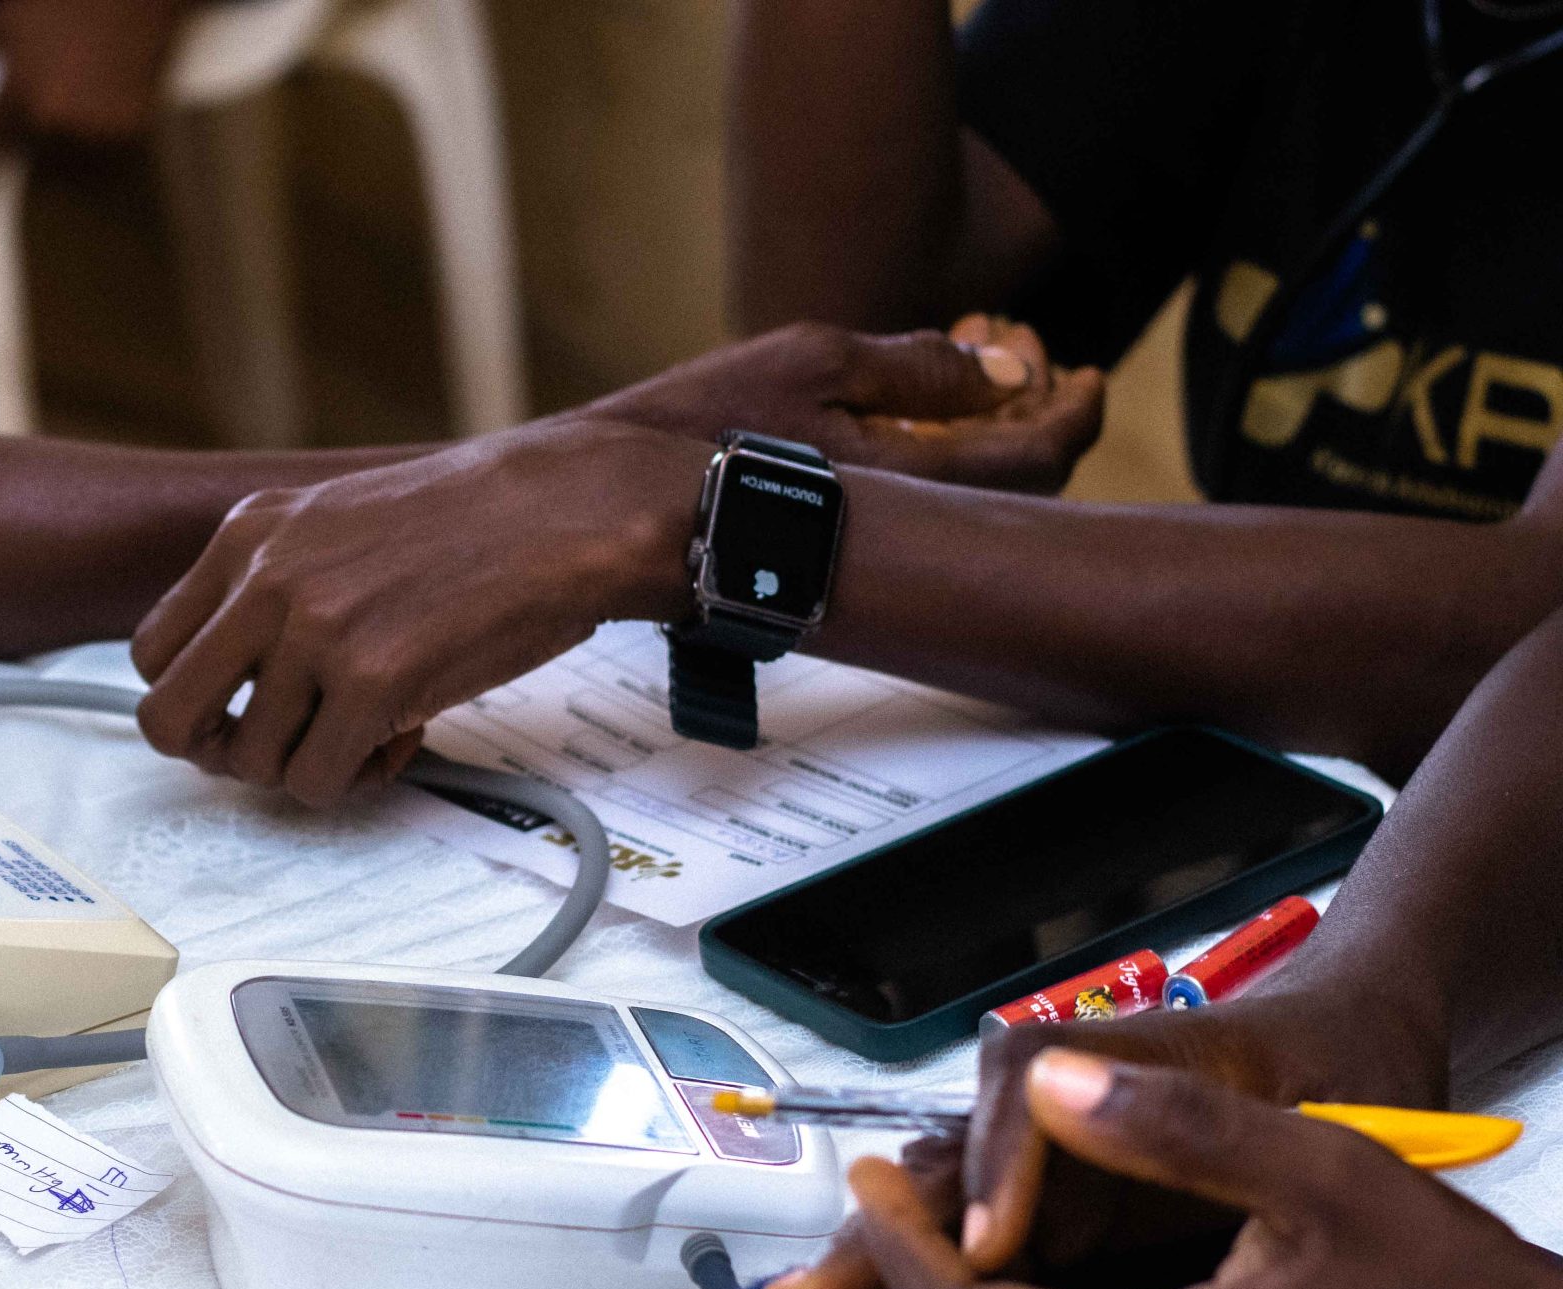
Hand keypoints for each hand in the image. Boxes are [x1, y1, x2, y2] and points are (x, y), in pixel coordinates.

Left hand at [0, 0, 191, 223]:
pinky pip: (109, 158)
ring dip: (73, 144)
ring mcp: (98, 130)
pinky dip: (105, 138)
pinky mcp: (135, 132)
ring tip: (86, 84)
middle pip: (33, 166)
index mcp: (17, 96)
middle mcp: (55, 122)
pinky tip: (111, 92)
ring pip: (72, 166)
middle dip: (37, 138)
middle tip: (60, 84)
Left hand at [131, 418, 707, 805]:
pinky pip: (316, 782)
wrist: (566, 509)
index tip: (247, 707)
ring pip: (251, 763)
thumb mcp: (335, 520)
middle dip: (219, 753)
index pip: (153, 651)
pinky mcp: (373, 680)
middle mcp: (264, 580)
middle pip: (167, 718)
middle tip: (281, 746)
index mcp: (247, 535)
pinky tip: (402, 736)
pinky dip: (356, 779)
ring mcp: (314, 631)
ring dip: (307, 766)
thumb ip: (273, 580)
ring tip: (370, 731)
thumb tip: (234, 674)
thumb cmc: (471, 523)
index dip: (196, 700)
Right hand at [575, 319, 1104, 493]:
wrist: (603, 502)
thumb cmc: (689, 433)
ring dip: (984, 432)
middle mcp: (899, 520)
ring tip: (961, 371)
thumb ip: (915, 366)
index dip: (1077, 410)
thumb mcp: (810, 362)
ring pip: (964, 497)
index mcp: (910, 475)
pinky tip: (903, 415)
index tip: (1079, 371)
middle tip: (1014, 354)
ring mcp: (866, 536)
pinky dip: (934, 454)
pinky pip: (915, 502)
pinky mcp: (829, 539)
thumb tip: (1004, 370)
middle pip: (1016, 485)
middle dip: (1034, 414)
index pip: (1044, 457)